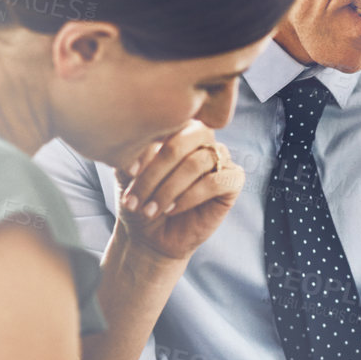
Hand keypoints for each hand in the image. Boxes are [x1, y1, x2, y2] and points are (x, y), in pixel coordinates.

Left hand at [115, 122, 243, 261]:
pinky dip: (190, 197)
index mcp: (178, 127)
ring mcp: (220, 158)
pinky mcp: (233, 181)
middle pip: (183, 141)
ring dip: (169, 189)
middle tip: (136, 197)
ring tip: (150, 209)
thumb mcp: (128, 174)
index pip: (166, 124)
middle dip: (156, 171)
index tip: (128, 174)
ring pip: (197, 163)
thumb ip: (134, 154)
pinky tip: (172, 209)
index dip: (145, 149)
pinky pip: (215, 182)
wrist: (150, 235)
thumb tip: (144, 146)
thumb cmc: (140, 198)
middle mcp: (202, 138)